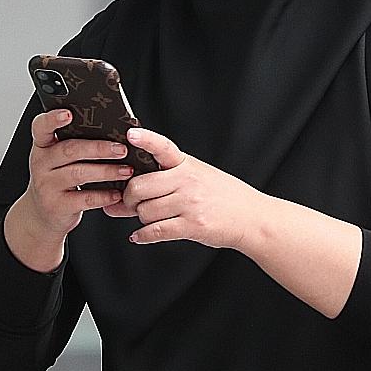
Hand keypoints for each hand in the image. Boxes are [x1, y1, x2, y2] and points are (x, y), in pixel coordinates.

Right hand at [4, 109, 134, 270]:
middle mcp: (41, 163)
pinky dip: (104, 196)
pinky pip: (84, 199)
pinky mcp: (56, 206)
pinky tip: (117, 193)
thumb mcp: (59, 159)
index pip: (42, 127)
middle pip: (69, 150)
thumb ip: (76, 143)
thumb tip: (114, 130)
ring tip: (127, 170)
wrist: (41, 214)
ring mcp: (47, 186)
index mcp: (43, 145)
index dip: (53, 119)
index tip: (69, 113)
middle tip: (122, 148)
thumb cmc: (58, 178)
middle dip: (99, 148)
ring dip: (106, 171)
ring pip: (79, 173)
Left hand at [105, 126, 264, 250]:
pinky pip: (156, 230)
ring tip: (148, 218)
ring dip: (140, 218)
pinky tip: (139, 235)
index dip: (146, 139)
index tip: (131, 134)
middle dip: (129, 198)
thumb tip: (118, 200)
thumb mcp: (197, 177)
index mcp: (186, 164)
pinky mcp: (193, 225)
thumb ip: (163, 183)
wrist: (251, 217)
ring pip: (145, 211)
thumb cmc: (221, 196)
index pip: (163, 146)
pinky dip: (142, 235)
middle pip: (140, 186)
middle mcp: (187, 181)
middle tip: (130, 203)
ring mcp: (190, 203)